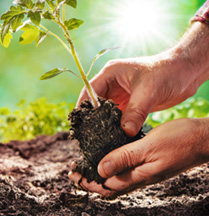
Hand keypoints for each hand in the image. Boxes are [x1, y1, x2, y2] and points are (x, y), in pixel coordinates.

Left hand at [69, 118, 208, 196]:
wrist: (200, 139)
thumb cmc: (178, 141)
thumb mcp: (149, 147)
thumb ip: (125, 158)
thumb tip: (100, 170)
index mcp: (139, 175)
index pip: (107, 186)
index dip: (88, 182)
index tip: (73, 174)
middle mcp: (140, 176)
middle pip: (109, 184)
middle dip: (90, 179)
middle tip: (75, 171)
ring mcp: (144, 171)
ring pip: (117, 177)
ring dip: (100, 172)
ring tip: (87, 164)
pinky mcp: (148, 163)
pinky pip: (126, 168)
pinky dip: (113, 165)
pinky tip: (109, 156)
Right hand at [78, 51, 197, 136]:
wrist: (185, 73)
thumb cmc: (166, 72)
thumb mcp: (149, 91)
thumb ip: (135, 112)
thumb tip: (125, 132)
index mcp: (111, 73)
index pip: (90, 91)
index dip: (84, 107)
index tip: (82, 125)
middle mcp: (113, 84)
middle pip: (96, 103)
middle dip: (93, 118)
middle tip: (90, 136)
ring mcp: (122, 94)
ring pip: (107, 112)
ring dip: (105, 123)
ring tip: (101, 138)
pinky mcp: (130, 104)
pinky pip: (119, 116)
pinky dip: (117, 126)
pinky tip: (116, 136)